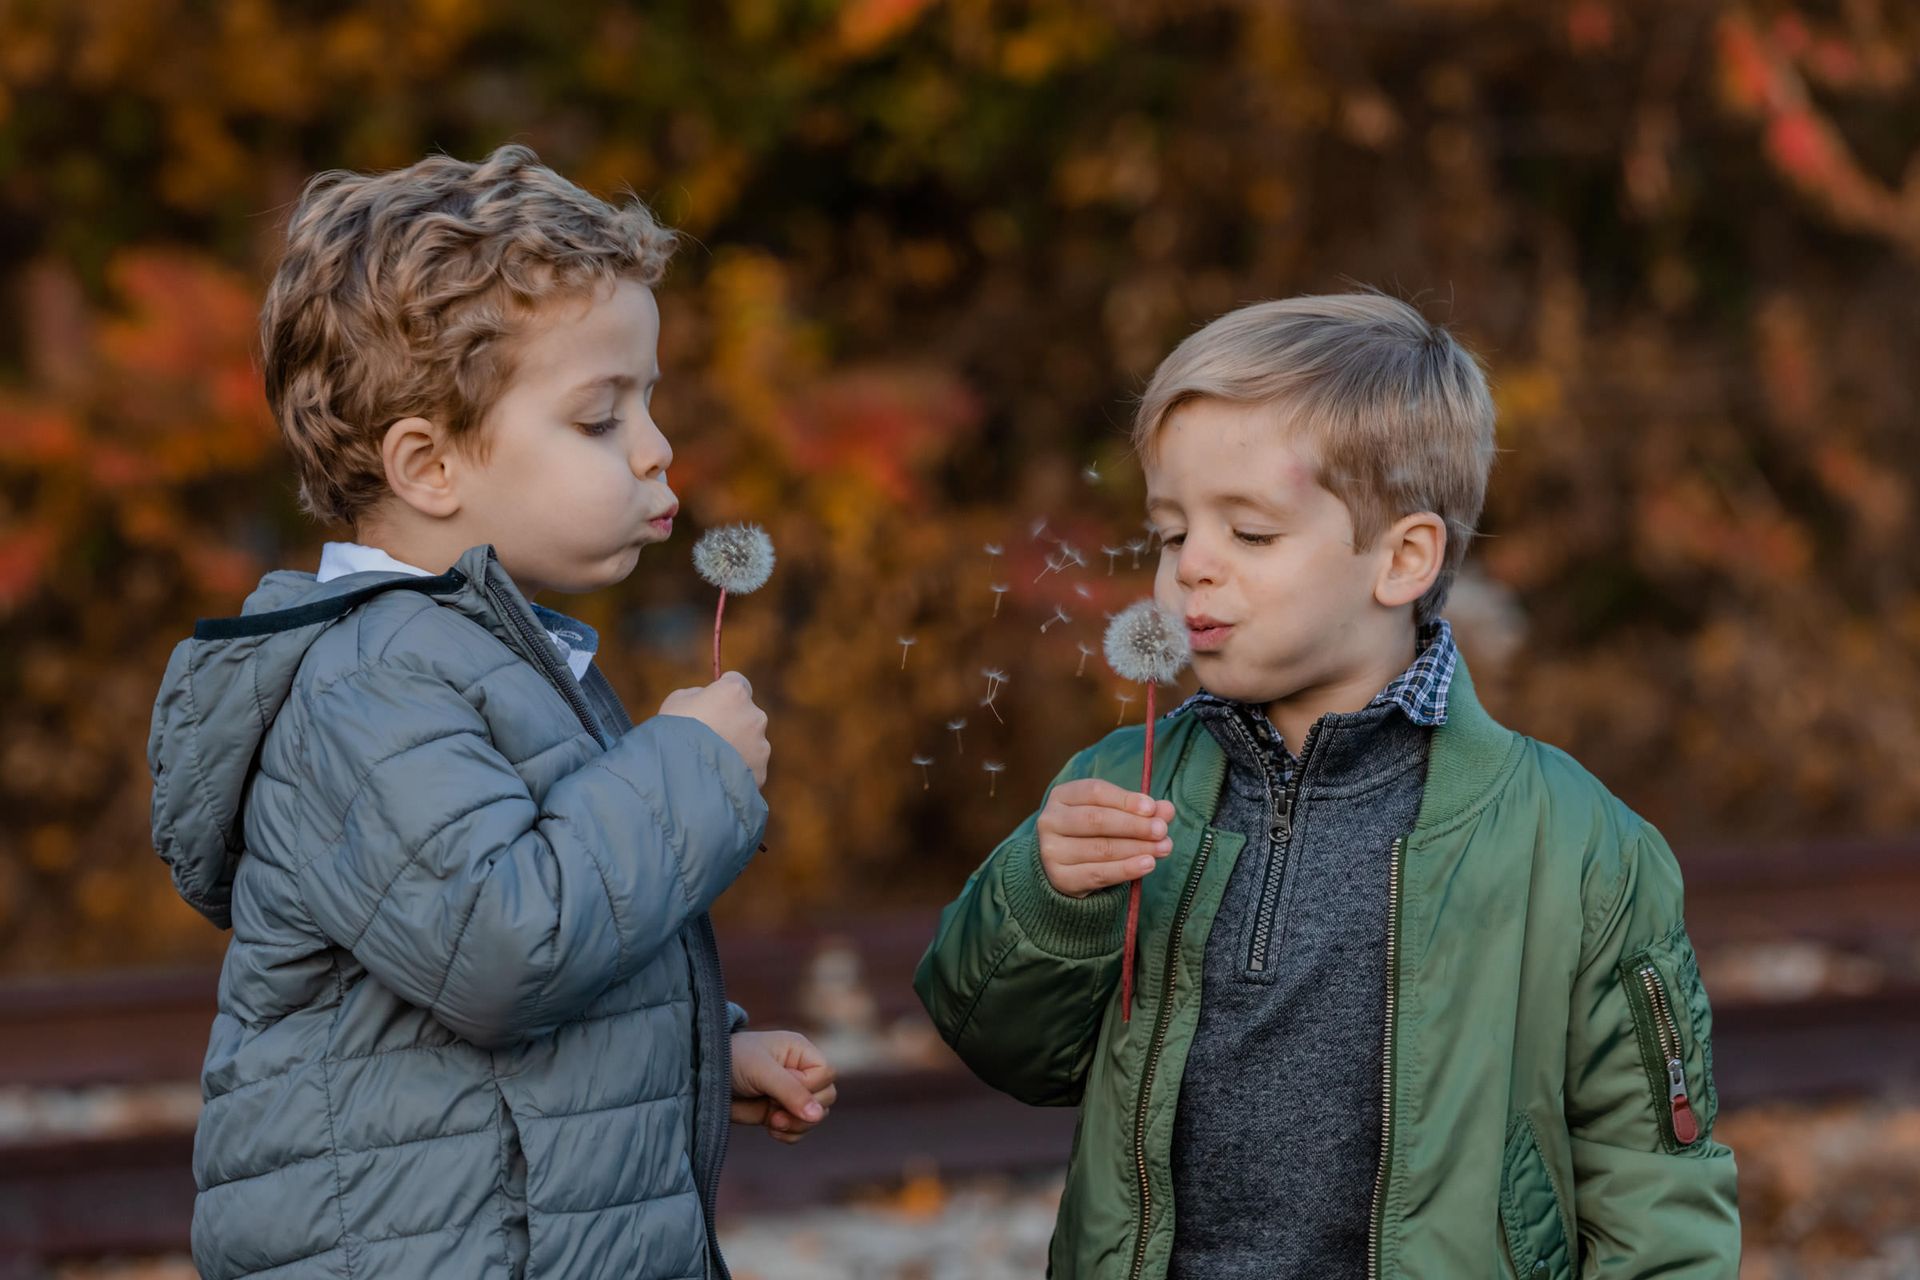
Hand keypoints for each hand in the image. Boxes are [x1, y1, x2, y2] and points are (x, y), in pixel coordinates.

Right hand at [658, 672, 769, 785]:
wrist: (682, 776)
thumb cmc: (673, 734)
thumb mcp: (677, 702)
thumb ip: (698, 695)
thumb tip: (706, 698)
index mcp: (735, 692)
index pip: (737, 682)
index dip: (724, 691)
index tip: (715, 700)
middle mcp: (755, 715)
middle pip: (746, 713)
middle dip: (731, 722)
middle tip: (708, 736)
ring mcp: (760, 744)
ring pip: (750, 742)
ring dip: (735, 747)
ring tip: (709, 760)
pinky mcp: (760, 770)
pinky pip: (749, 766)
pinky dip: (737, 770)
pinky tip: (716, 776)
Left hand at [730, 1030, 835, 1144]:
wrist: (701, 1077)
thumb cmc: (732, 1060)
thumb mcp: (762, 1071)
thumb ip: (790, 1091)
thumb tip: (818, 1115)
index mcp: (801, 1052)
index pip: (827, 1074)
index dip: (810, 1087)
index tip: (781, 1089)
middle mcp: (801, 1072)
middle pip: (826, 1098)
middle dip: (804, 1111)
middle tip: (775, 1113)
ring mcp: (790, 1095)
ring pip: (815, 1118)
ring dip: (796, 1125)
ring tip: (771, 1121)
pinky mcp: (779, 1114)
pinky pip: (800, 1131)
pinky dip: (789, 1134)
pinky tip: (770, 1128)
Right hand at [1037, 778, 1175, 898]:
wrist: (1067, 868)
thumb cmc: (1094, 833)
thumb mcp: (1115, 815)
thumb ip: (1141, 811)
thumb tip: (1166, 809)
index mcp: (1062, 796)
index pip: (1095, 792)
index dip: (1125, 799)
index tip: (1152, 808)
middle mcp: (1050, 820)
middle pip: (1096, 820)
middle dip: (1134, 825)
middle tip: (1162, 831)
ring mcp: (1051, 850)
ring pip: (1100, 848)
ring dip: (1136, 848)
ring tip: (1163, 848)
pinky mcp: (1060, 878)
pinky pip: (1098, 874)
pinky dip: (1126, 870)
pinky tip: (1147, 865)